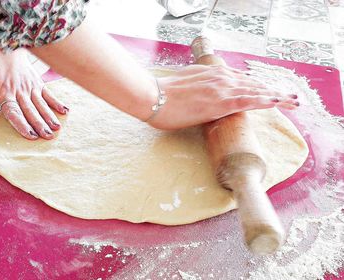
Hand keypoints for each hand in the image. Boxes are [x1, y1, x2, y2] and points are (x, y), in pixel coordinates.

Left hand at [0, 48, 67, 139]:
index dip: (23, 125)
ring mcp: (30, 87)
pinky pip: (48, 94)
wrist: (5, 48)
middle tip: (48, 136)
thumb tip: (10, 115)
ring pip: (40, 104)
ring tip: (56, 128)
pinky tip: (64, 111)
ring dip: (49, 117)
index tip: (31, 135)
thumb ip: (3, 100)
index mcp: (4, 93)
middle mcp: (19, 91)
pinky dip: (56, 103)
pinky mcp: (38, 82)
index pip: (14, 113)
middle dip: (40, 125)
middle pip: (30, 111)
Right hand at [148, 65, 298, 129]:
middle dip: (273, 90)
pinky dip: (265, 100)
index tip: (270, 92)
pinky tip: (279, 102)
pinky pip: (248, 100)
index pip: (241, 79)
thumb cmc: (163, 95)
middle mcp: (221, 77)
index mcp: (212, 74)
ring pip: (256, 90)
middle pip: (254, 83)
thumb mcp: (185, 86)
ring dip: (277, 95)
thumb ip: (199, 87)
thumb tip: (204, 95)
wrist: (152, 96)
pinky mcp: (220, 102)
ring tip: (294, 101)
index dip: (257, 86)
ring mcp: (222, 88)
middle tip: (291, 97)